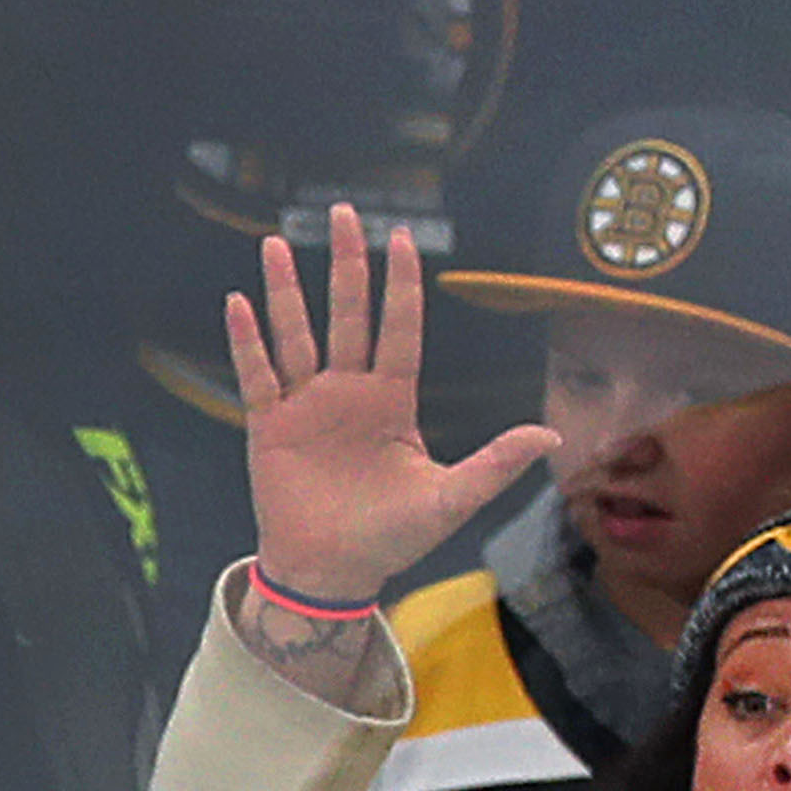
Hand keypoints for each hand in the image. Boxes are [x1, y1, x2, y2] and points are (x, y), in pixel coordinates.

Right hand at [225, 200, 555, 608]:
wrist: (332, 577)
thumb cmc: (391, 541)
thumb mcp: (450, 501)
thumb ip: (496, 465)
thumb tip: (552, 437)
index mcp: (391, 402)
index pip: (399, 331)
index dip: (400, 287)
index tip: (400, 239)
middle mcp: (348, 393)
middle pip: (347, 316)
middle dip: (346, 265)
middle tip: (343, 213)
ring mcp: (307, 406)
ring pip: (297, 336)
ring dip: (287, 292)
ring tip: (277, 245)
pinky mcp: (270, 427)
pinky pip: (258, 375)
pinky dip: (247, 341)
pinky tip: (239, 302)